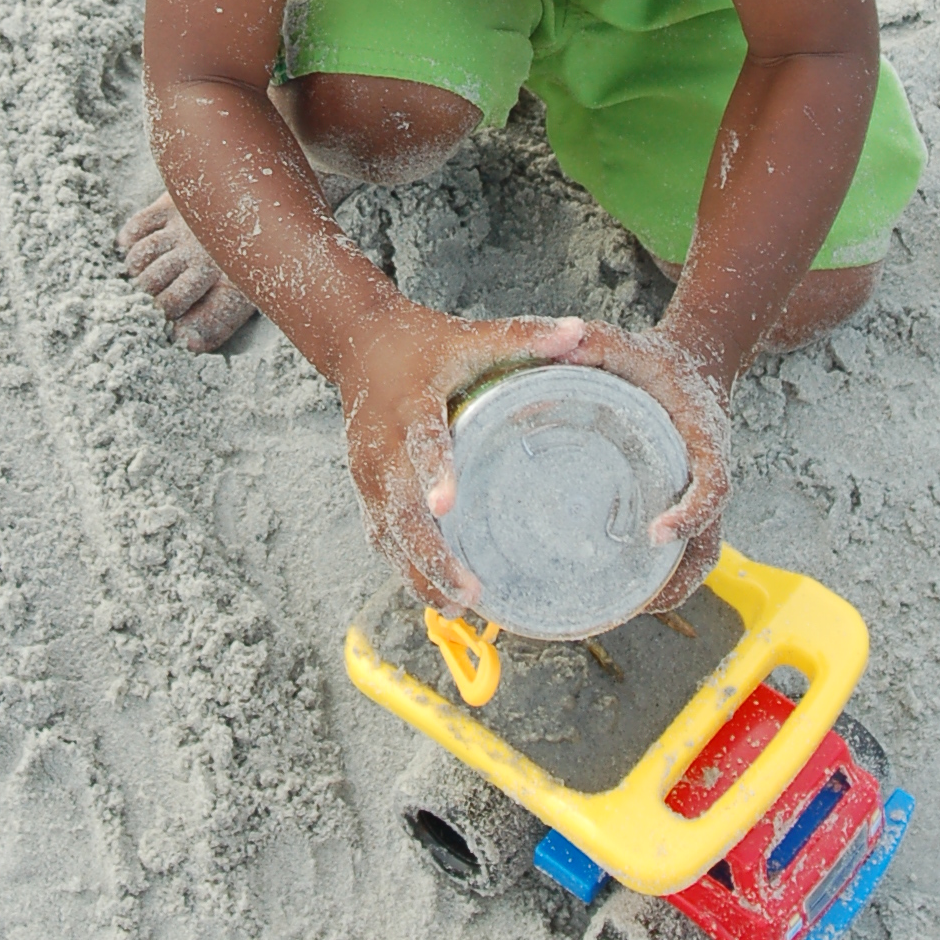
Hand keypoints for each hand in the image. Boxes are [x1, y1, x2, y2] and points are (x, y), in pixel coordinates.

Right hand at [338, 305, 589, 608]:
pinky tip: (437, 596)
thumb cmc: (425, 344)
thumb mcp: (472, 336)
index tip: (447, 505)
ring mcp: (367, 474)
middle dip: (431, 554)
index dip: (433, 471)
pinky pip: (383, 535)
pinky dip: (406, 567)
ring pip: (388, 534)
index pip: (420, 441)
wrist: (359, 344)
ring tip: (458, 608)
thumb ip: (524, 337)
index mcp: (409, 405)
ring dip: (419, 573)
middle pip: (400, 510)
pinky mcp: (365, 490)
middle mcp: (381, 447)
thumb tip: (580, 331)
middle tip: (470, 591)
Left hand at [560, 319, 730, 611]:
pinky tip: (624, 590)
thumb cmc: (661, 359)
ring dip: (673, 587)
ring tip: (625, 610)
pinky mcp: (684, 501)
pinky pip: (686, 549)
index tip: (659, 534)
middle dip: (680, 576)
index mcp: (705, 437)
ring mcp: (699, 492)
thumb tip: (561, 339)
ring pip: (701, 555)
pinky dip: (663, 576)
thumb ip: (600, 340)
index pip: (714, 485)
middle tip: (639, 602)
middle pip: (711, 540)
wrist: (698, 359)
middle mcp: (709, 473)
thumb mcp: (630, 343)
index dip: (692, 513)